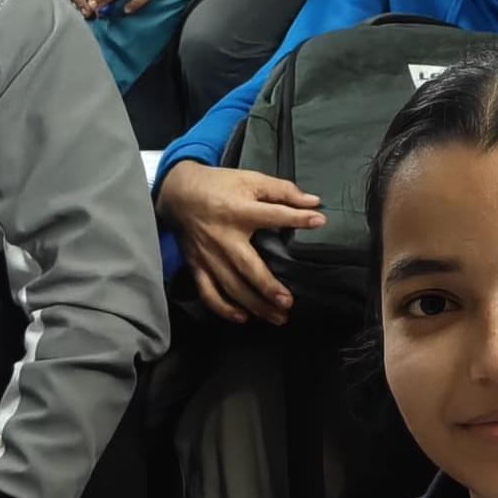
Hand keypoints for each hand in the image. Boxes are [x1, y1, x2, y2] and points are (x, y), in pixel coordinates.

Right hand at [156, 164, 320, 323]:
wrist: (177, 193)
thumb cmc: (218, 186)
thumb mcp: (250, 179)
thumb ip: (282, 190)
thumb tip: (312, 201)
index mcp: (238, 211)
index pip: (272, 215)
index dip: (297, 218)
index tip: (319, 222)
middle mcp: (223, 238)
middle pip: (248, 267)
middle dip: (268, 287)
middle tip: (288, 302)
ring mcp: (208, 256)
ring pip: (231, 287)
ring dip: (254, 305)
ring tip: (277, 317)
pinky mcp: (197, 266)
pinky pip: (208, 293)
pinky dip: (224, 309)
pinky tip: (243, 317)